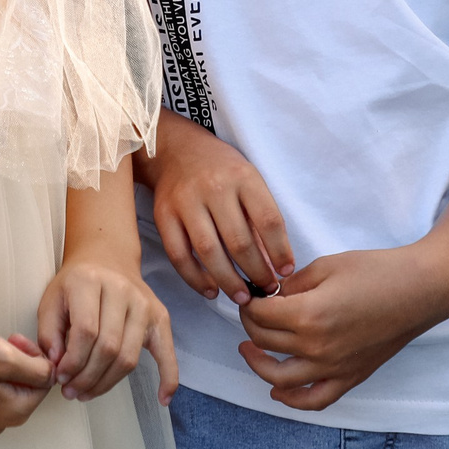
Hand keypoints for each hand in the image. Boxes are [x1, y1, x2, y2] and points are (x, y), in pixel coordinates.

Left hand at [39, 256, 176, 403]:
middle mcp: (121, 290)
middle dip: (86, 377)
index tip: (60, 376)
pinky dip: (169, 377)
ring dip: (107, 383)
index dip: (72, 361)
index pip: (85, 332)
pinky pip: (167, 351)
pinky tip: (163, 398)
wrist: (106, 258)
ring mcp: (144, 304)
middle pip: (108, 348)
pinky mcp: (159, 316)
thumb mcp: (51, 299)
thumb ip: (48, 332)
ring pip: (129, 357)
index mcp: (90, 281)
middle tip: (71, 391)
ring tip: (87, 393)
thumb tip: (57, 364)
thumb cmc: (76, 284)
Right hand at [142, 109, 294, 303]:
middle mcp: (214, 188)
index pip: (268, 220)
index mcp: (243, 177)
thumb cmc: (222, 171)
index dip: (280, 251)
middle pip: (239, 241)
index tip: (285, 272)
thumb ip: (260, 218)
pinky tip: (211, 290)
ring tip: (243, 298)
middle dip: (257, 272)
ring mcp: (186, 201)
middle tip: (267, 290)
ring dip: (228, 281)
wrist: (178, 150)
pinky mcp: (163, 215)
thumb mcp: (249, 180)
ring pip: (209, 252)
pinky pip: (179, 255)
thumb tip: (275, 266)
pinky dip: (195, 278)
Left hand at [237, 245, 448, 411]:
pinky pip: (315, 400)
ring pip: (280, 378)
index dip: (249, 302)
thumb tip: (271, 296)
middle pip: (264, 342)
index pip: (259, 315)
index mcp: (308, 315)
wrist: (419, 291)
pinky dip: (292, 401)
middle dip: (250, 324)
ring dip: (258, 364)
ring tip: (249, 349)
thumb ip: (293, 284)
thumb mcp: (326, 265)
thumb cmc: (376, 271)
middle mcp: (317, 347)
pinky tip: (278, 392)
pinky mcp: (350, 377)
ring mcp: (333, 368)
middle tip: (252, 310)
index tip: (250, 293)